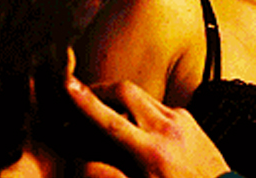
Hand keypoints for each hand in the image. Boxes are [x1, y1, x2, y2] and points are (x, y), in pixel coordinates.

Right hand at [66, 76, 230, 177]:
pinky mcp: (187, 116)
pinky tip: (134, 126)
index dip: (85, 102)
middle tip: (82, 96)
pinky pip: (157, 105)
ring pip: (141, 95)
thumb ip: (110, 175)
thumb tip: (84, 164)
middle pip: (126, 91)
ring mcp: (180, 118)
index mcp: (151, 152)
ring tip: (104, 113)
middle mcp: (167, 127)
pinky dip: (140, 110)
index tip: (68, 85)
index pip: (111, 121)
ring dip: (120, 99)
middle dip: (100, 89)